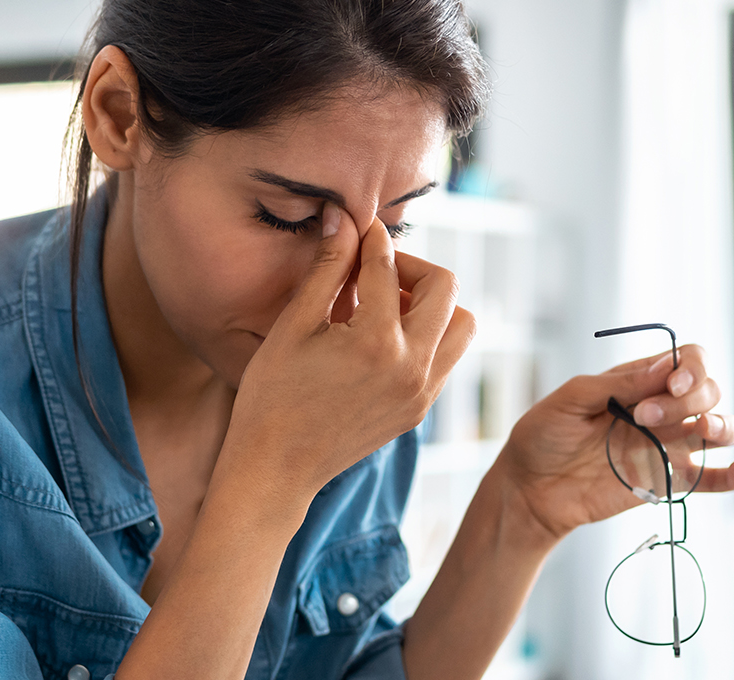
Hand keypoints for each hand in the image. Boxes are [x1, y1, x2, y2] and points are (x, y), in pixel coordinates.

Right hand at [221, 203, 475, 500]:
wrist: (276, 469)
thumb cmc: (272, 396)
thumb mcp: (294, 325)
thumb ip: (327, 269)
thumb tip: (342, 217)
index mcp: (377, 342)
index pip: (388, 267)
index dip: (370, 238)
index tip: (358, 227)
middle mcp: (412, 368)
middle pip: (446, 288)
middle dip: (412, 267)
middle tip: (374, 270)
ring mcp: (422, 393)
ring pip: (461, 325)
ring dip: (432, 304)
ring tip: (386, 305)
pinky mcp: (420, 410)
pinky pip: (446, 357)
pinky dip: (428, 335)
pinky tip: (384, 337)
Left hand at [495, 345, 733, 538]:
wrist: (530, 489)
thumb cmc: (543, 437)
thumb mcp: (571, 399)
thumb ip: (618, 383)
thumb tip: (665, 368)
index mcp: (639, 381)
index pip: (688, 361)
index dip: (690, 368)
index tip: (670, 384)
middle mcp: (661, 409)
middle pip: (707, 391)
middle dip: (688, 398)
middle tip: (644, 417)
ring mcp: (668, 445)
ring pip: (719, 428)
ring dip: (721, 424)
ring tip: (702, 429)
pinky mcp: (667, 481)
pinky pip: (711, 478)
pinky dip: (732, 474)